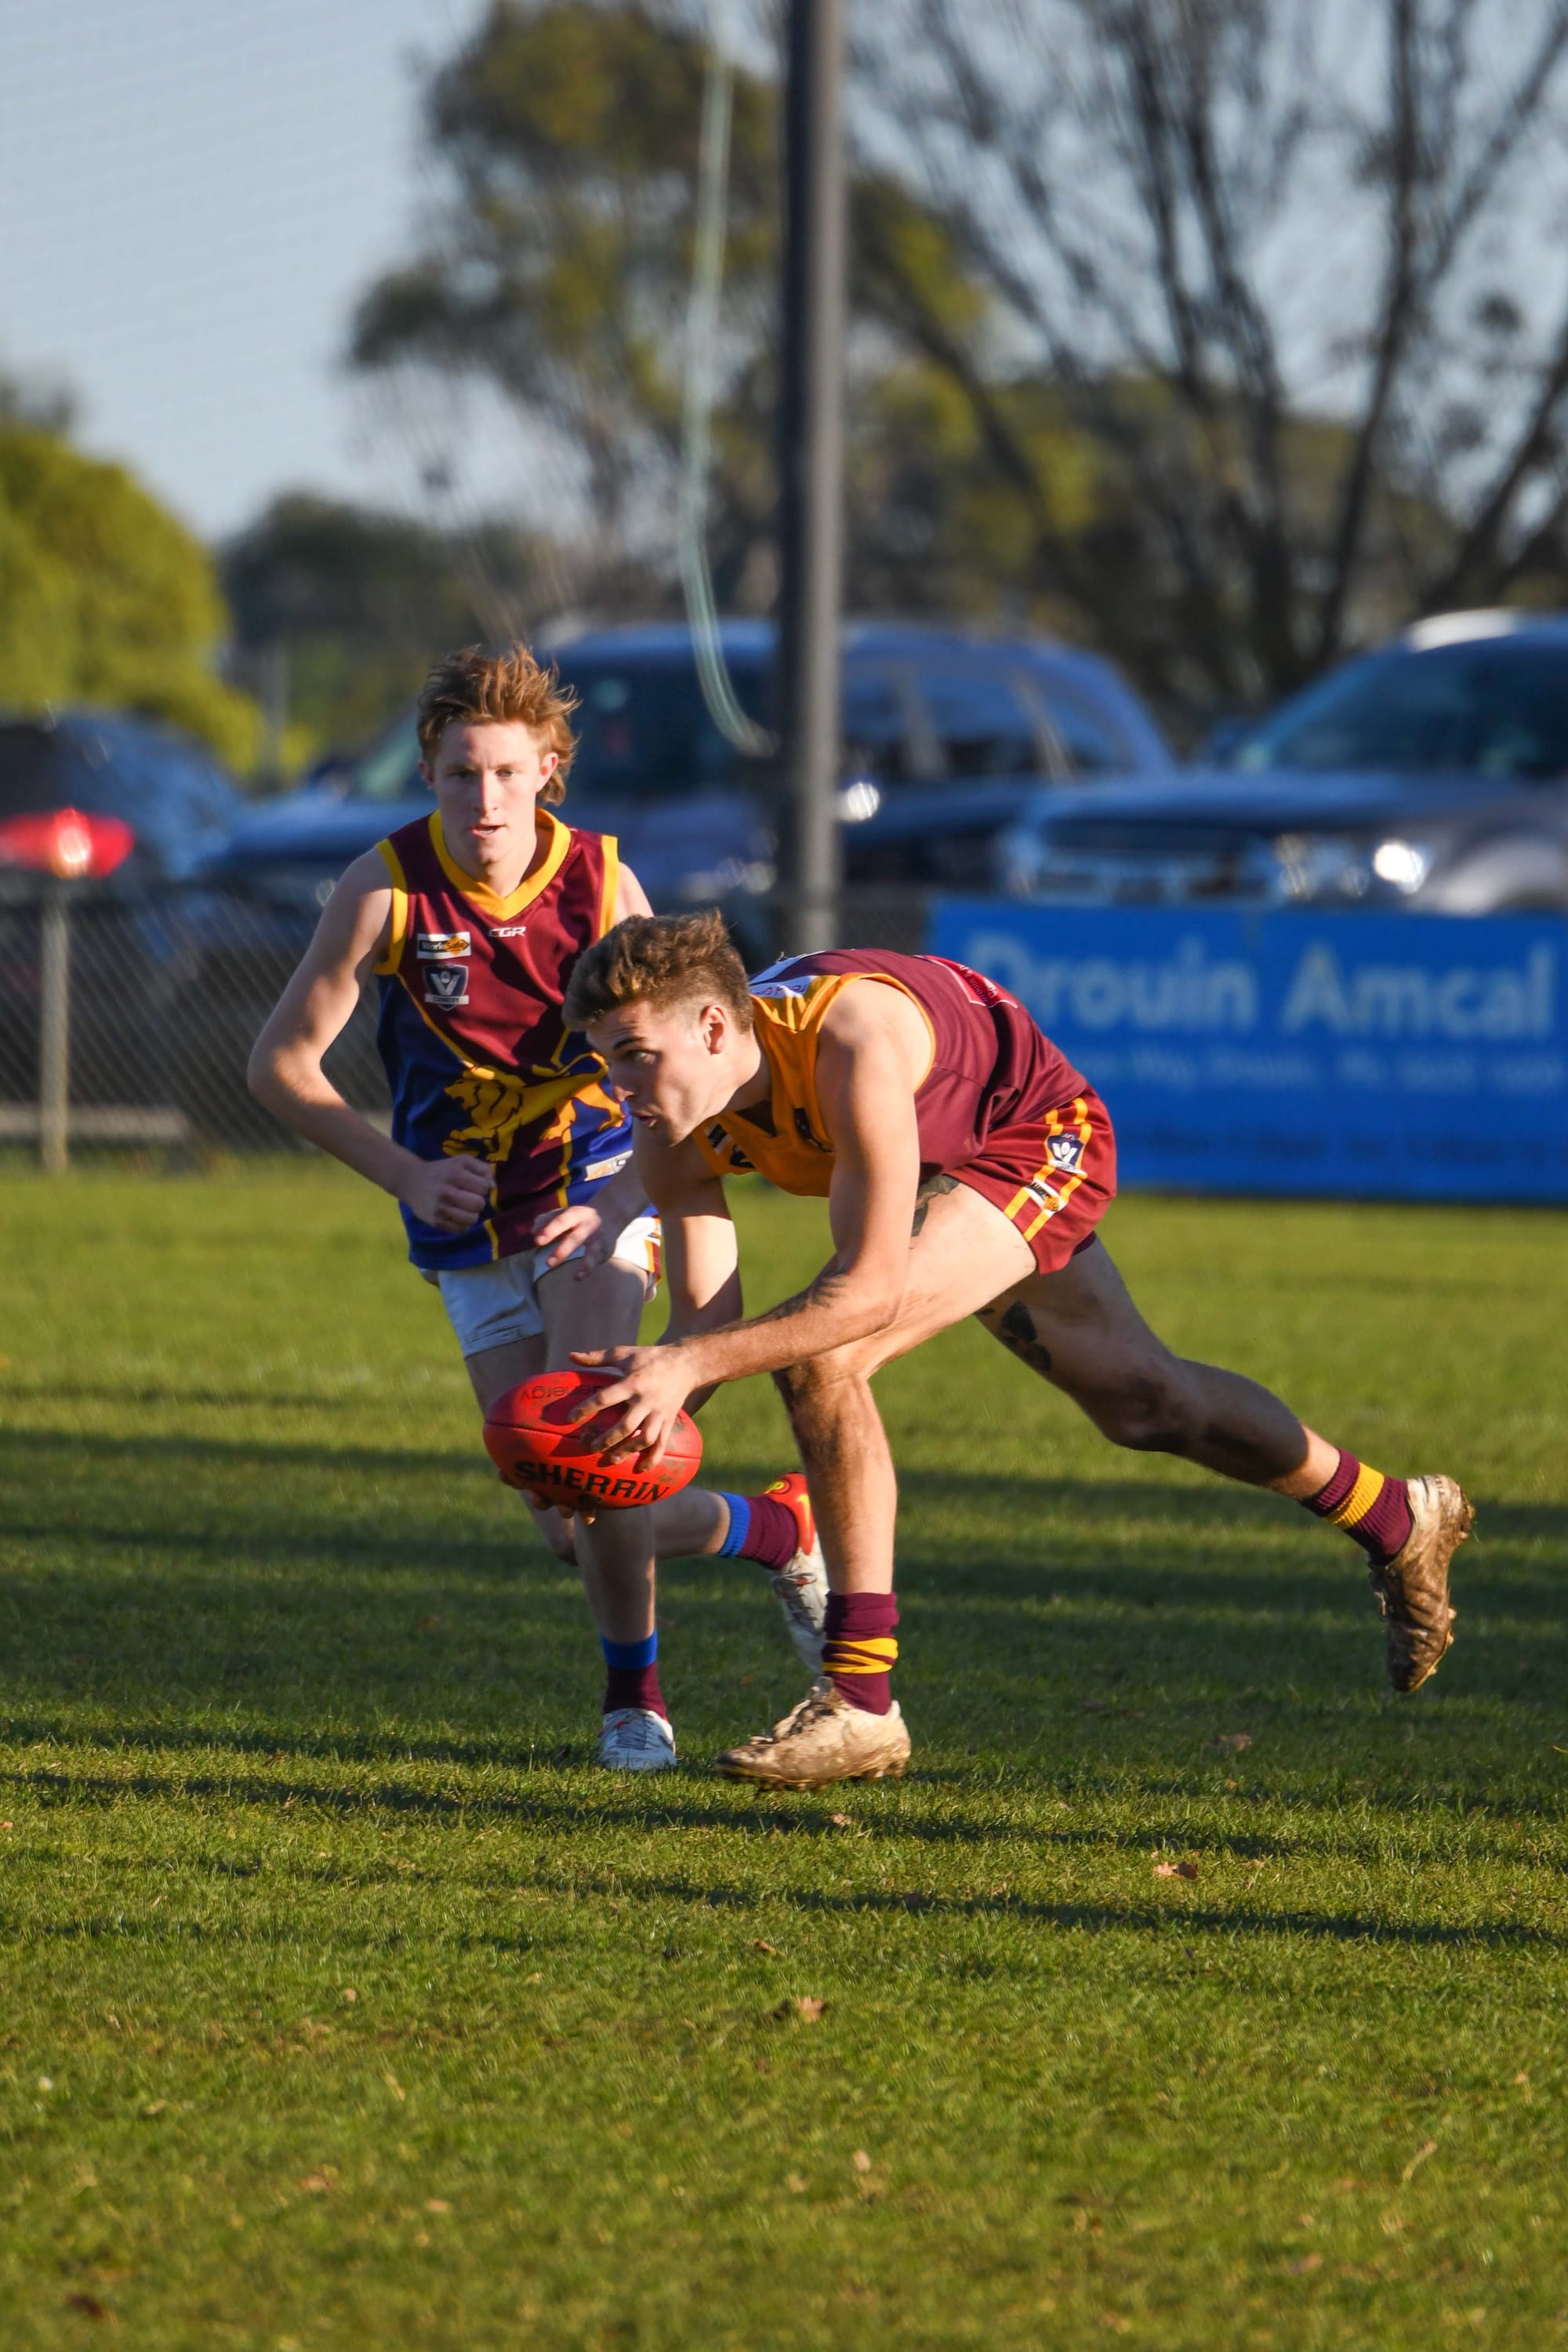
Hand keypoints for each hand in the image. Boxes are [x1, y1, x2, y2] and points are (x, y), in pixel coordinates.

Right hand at [399, 1153, 491, 1232]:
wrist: (412, 1182)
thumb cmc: (442, 1170)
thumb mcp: (462, 1161)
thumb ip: (482, 1169)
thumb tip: (492, 1186)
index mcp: (454, 1174)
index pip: (484, 1187)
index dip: (483, 1186)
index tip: (474, 1185)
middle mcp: (446, 1192)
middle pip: (479, 1204)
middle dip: (478, 1201)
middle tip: (469, 1197)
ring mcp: (440, 1209)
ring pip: (472, 1219)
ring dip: (472, 1214)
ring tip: (464, 1207)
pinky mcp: (436, 1222)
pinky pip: (461, 1229)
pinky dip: (463, 1224)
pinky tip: (457, 1215)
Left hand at [532, 1198, 611, 1273]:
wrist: (610, 1215)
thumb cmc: (578, 1218)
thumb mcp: (564, 1214)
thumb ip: (547, 1220)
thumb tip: (533, 1231)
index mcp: (576, 1214)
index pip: (561, 1220)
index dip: (549, 1230)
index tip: (537, 1241)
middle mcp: (588, 1226)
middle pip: (576, 1238)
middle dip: (563, 1250)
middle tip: (548, 1263)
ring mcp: (598, 1239)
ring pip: (590, 1250)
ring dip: (580, 1263)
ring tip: (568, 1273)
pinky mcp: (604, 1251)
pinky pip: (595, 1260)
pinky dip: (587, 1269)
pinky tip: (577, 1277)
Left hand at [570, 1343, 698, 1469]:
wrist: (687, 1363)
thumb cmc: (651, 1357)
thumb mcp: (624, 1353)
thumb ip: (597, 1357)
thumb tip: (571, 1356)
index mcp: (633, 1382)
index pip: (606, 1398)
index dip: (586, 1409)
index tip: (570, 1418)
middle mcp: (647, 1400)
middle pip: (626, 1425)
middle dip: (608, 1439)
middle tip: (591, 1447)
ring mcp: (660, 1413)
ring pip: (645, 1438)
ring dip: (628, 1451)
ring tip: (612, 1459)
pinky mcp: (669, 1421)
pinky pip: (662, 1444)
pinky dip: (652, 1459)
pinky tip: (640, 1469)